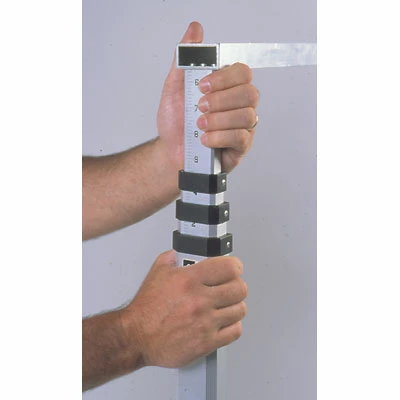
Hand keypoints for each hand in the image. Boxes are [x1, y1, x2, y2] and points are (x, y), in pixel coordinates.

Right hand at [120, 250, 247, 367]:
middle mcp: (199, 300)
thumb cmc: (146, 308)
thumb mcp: (158, 272)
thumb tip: (184, 251)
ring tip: (226, 305)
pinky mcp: (206, 342)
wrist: (136, 336)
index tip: (234, 268)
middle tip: (230, 287)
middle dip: (236, 285)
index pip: (230, 267)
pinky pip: (235, 331)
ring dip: (235, 306)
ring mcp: (205, 322)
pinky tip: (224, 321)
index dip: (235, 266)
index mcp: (189, 280)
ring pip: (240, 310)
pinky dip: (232, 325)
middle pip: (239, 289)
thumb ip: (174, 257)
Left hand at [157, 21, 258, 172]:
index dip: (225, 78)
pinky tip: (205, 139)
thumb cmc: (176, 122)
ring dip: (219, 120)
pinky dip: (220, 137)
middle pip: (250, 93)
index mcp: (227, 88)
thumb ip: (185, 59)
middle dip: (221, 100)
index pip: (242, 73)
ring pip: (247, 116)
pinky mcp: (240, 147)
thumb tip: (194, 29)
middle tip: (200, 107)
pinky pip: (241, 137)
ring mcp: (242, 127)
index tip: (202, 85)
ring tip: (199, 125)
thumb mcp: (175, 87)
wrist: (170, 151)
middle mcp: (239, 106)